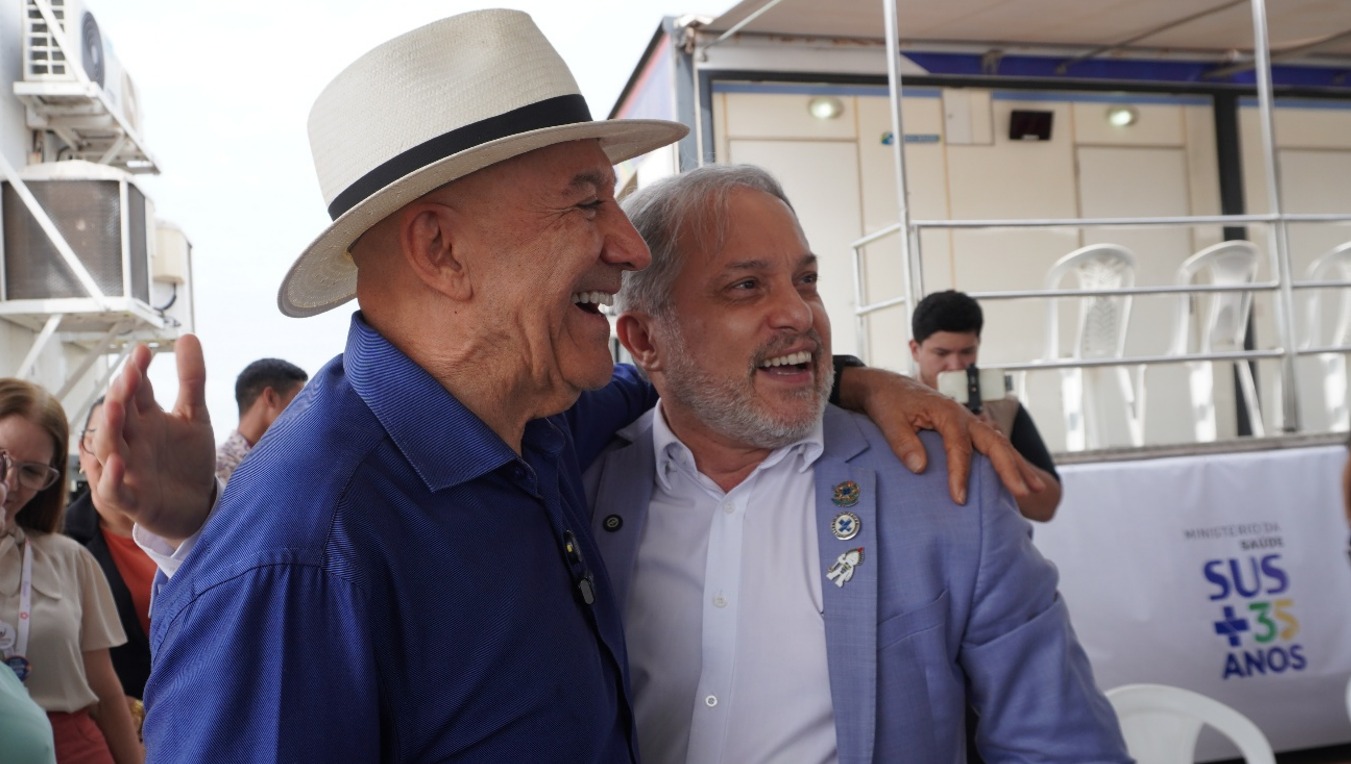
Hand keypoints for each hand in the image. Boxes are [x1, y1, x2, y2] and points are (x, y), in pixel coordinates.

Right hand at [88, 334, 215, 542]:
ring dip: (109, 429)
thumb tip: (188, 335)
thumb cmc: (188, 460)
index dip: (136, 372)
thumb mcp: (195, 416)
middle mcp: (131, 442)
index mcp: (143, 420)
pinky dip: (112, 478)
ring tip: (115, 407)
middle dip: (120, 396)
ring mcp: (129, 471)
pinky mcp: (134, 501)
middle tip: (129, 374)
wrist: (200, 505)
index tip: (143, 351)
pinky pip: (114, 491)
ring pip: (109, 449)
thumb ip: (191, 379)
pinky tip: (119, 462)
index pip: (134, 392)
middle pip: (117, 417)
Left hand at [837, 366, 1042, 504]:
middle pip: (994, 443)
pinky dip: (1006, 462)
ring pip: (999, 444)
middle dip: (1010, 469)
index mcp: (947, 413)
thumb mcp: (888, 420)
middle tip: (1024, 493)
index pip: (959, 448)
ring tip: (1036, 489)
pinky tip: (1017, 479)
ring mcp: (968, 423)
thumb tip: (920, 468)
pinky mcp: (966, 430)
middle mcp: (964, 417)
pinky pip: (991, 446)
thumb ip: (903, 442)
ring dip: (1018, 466)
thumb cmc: (888, 403)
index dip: (960, 474)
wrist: (888, 386)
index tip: (959, 499)